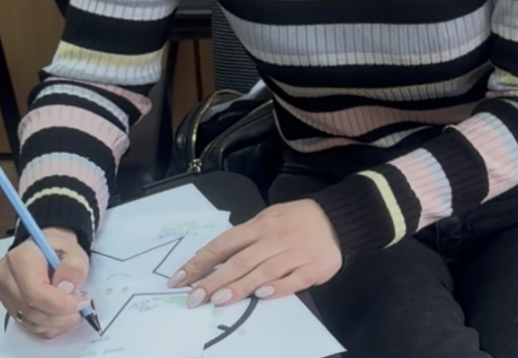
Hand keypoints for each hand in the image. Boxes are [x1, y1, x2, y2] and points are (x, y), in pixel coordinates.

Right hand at [0, 227, 92, 338]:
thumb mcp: (73, 249)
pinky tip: (62, 318)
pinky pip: (28, 324)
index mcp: (19, 258)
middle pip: (31, 309)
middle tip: (82, 309)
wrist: (44, 249)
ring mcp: (4, 293)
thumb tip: (66, 289)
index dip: (61, 303)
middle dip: (61, 315)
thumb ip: (73, 267)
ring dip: (56, 322)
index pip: (36, 293)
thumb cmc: (58, 247)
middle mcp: (5, 277)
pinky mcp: (8, 305)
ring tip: (74, 313)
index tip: (82, 302)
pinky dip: (48, 326)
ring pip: (29, 320)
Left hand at [168, 199, 341, 307]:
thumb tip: (213, 258)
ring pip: (264, 270)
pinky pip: (294, 278)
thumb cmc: (297, 221)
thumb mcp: (269, 219)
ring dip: (241, 285)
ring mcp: (295, 252)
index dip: (201, 262)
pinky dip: (278, 287)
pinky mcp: (314, 267)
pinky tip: (262, 296)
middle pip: (240, 260)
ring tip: (219, 300)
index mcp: (260, 225)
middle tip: (194, 298)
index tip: (179, 279)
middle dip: (214, 279)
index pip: (224, 243)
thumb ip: (246, 238)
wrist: (338, 218)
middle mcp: (274, 238)